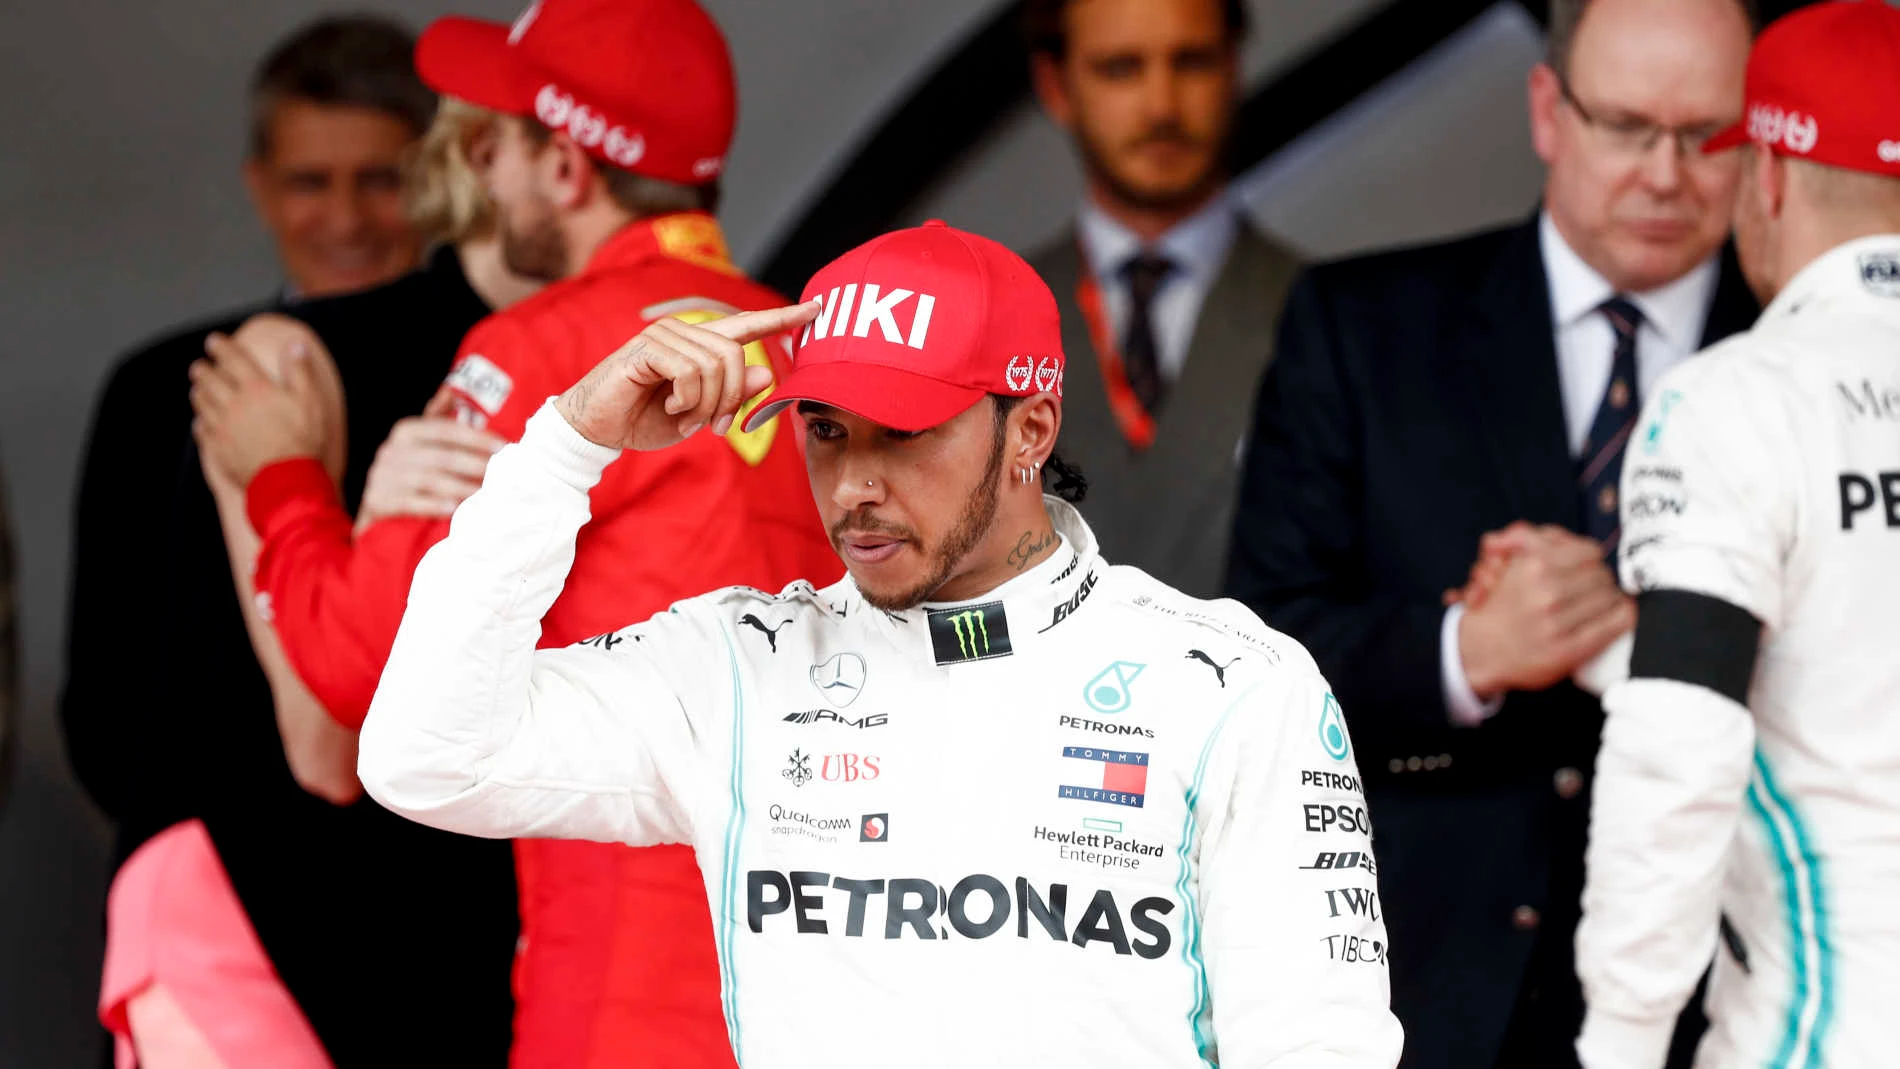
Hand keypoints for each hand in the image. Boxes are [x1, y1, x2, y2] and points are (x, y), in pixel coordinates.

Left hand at [190, 322, 330, 486]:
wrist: (286, 478)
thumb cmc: (303, 439)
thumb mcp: (310, 401)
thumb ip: (300, 371)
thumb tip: (295, 345)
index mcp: (257, 389)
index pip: (233, 360)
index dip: (222, 347)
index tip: (214, 341)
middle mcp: (234, 404)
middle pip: (211, 380)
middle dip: (203, 370)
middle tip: (199, 366)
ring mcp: (223, 427)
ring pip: (203, 404)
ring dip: (198, 393)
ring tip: (197, 389)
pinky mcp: (219, 449)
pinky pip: (203, 432)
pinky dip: (200, 424)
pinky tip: (201, 423)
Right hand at [356, 389, 504, 529]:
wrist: (374, 508)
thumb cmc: (408, 471)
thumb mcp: (420, 442)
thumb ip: (438, 418)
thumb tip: (450, 389)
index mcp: (407, 431)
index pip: (446, 430)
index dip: (476, 438)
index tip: (503, 447)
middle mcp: (392, 450)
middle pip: (441, 456)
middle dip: (475, 465)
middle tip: (502, 475)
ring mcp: (382, 476)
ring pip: (429, 480)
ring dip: (461, 488)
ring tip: (486, 494)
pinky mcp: (376, 501)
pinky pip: (409, 502)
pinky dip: (432, 505)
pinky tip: (453, 509)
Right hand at [554, 302, 819, 450]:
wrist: (598, 429)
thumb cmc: (646, 419)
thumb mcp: (700, 414)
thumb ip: (733, 394)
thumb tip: (767, 373)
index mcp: (701, 345)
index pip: (748, 325)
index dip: (783, 317)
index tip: (817, 308)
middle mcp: (686, 331)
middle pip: (737, 355)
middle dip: (732, 399)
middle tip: (715, 427)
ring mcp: (666, 334)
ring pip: (716, 366)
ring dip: (706, 405)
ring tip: (685, 419)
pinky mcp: (647, 347)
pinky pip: (690, 372)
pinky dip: (686, 400)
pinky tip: (668, 406)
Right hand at [1457, 523, 1633, 696]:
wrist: (1480, 651)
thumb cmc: (1498, 607)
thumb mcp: (1504, 561)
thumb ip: (1528, 537)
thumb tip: (1561, 536)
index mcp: (1532, 565)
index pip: (1589, 551)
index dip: (1590, 559)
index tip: (1586, 567)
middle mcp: (1546, 592)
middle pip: (1601, 574)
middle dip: (1599, 579)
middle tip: (1591, 588)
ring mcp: (1558, 622)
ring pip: (1611, 597)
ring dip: (1610, 598)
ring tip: (1599, 603)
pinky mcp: (1569, 650)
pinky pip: (1615, 623)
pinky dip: (1623, 616)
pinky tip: (1617, 615)